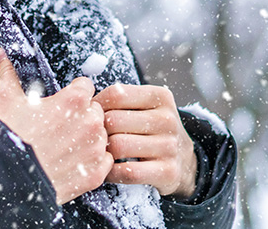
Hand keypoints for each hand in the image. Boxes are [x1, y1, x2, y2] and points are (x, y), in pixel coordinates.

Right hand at [0, 49, 113, 204]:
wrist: (5, 178)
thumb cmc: (8, 137)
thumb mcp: (6, 100)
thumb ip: (10, 73)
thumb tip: (4, 54)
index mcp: (74, 100)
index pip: (86, 86)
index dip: (73, 93)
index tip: (63, 102)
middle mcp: (91, 121)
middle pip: (95, 111)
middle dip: (82, 116)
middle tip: (62, 126)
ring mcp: (95, 148)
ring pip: (101, 135)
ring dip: (88, 138)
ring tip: (65, 147)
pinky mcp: (95, 173)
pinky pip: (104, 160)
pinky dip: (92, 162)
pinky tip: (74, 163)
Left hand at [93, 84, 196, 198]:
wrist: (183, 159)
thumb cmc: (151, 128)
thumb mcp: (144, 106)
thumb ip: (120, 99)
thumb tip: (83, 100)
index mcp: (160, 96)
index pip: (116, 94)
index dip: (96, 104)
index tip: (91, 114)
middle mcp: (167, 119)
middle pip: (114, 121)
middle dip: (98, 130)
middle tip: (92, 137)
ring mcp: (169, 146)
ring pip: (118, 146)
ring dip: (103, 152)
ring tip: (100, 152)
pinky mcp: (168, 172)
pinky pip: (127, 172)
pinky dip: (111, 172)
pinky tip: (108, 169)